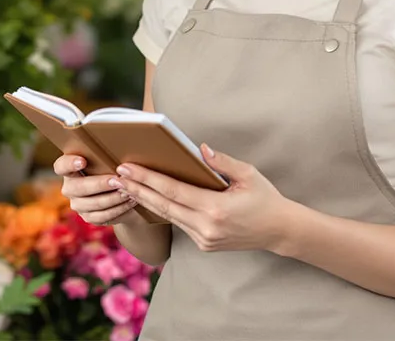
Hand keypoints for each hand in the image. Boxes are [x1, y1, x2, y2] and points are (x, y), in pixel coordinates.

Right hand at [53, 154, 137, 226]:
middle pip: (79, 187)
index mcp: (69, 169)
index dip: (69, 164)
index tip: (83, 161)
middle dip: (99, 184)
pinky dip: (118, 208)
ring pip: (93, 203)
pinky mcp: (88, 217)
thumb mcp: (107, 159)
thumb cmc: (112, 167)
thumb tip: (118, 148)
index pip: (61, 166)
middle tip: (117, 180)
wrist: (119, 191)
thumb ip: (105, 155)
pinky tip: (130, 201)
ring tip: (129, 190)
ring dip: (113, 198)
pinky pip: (102, 215)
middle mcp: (70, 187)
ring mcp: (77, 204)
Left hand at [110, 144, 288, 252]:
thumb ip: (222, 162)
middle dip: (136, 189)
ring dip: (144, 199)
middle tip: (115, 175)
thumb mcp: (248, 174)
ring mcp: (203, 239)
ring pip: (167, 216)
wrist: (278, 231)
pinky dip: (161, 209)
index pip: (173, 191)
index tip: (128, 167)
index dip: (148, 179)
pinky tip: (148, 198)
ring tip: (124, 185)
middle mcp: (205, 227)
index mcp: (216, 209)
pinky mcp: (203, 245)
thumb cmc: (265, 198)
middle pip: (162, 205)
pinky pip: (178, 223)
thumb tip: (199, 149)